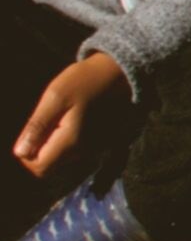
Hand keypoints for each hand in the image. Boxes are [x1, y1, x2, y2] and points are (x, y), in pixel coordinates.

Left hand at [15, 52, 125, 176]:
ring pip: (64, 161)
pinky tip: (72, 122)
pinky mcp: (102, 144)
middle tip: (46, 124)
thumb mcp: (55, 97)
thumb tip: (20, 152)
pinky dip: (69, 144)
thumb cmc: (85, 81)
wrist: (120, 73)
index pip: (38, 167)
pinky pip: (78, 154)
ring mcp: (96, 149)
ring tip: (60, 120)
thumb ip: (37, 126)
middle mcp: (85, 151)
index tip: (31, 133)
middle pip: (51, 167)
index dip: (27, 155)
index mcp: (71, 141)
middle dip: (40, 151)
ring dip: (55, 146)